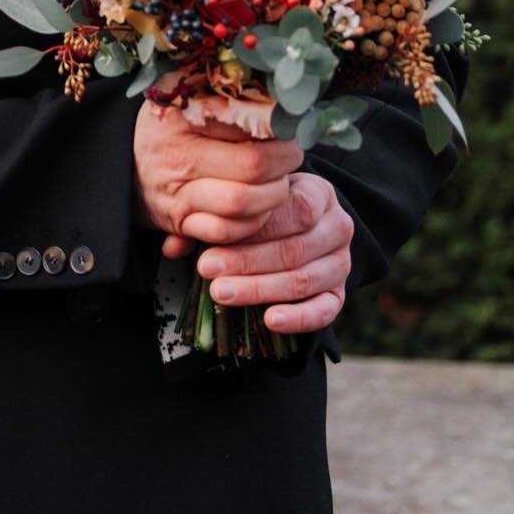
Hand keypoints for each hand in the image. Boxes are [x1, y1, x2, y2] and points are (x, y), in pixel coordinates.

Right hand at [133, 102, 303, 248]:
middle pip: (252, 165)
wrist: (117, 160)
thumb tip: (276, 93)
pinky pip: (226, 232)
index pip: (246, 121)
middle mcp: (178, 157)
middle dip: (285, 162)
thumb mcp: (184, 94)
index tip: (290, 125)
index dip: (280, 126)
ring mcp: (178, 194)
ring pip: (243, 203)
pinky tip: (259, 208)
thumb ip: (224, 90)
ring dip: (274, 195)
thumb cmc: (165, 124)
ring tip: (278, 181)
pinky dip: (252, 224)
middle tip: (292, 154)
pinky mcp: (180, 222)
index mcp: (180, 117)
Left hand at [193, 174, 353, 335]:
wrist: (303, 226)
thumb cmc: (267, 210)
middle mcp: (337, 226)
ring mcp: (341, 262)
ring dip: (259, 289)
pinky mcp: (339, 293)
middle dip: (246, 261)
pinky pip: (324, 311)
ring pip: (303, 279)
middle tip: (207, 269)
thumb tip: (173, 245)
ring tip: (221, 292)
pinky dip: (297, 318)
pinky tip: (269, 320)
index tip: (213, 239)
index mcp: (318, 193)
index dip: (253, 228)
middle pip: (293, 248)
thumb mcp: (247, 201)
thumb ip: (214, 217)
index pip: (293, 209)